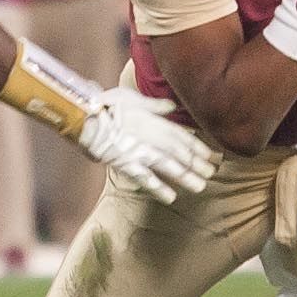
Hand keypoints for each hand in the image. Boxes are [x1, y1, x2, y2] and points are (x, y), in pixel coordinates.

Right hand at [77, 89, 218, 204]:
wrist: (83, 116)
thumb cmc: (105, 104)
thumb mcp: (132, 98)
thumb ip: (154, 106)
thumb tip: (171, 106)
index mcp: (154, 121)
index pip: (182, 136)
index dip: (198, 147)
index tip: (211, 155)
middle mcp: (152, 138)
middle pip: (180, 153)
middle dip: (197, 163)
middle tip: (212, 172)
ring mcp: (140, 152)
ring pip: (169, 166)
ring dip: (185, 176)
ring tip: (200, 186)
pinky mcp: (126, 163)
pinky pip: (145, 178)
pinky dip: (158, 188)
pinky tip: (171, 198)